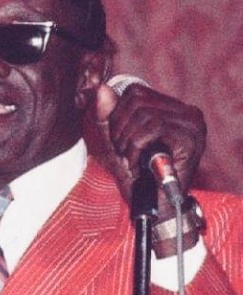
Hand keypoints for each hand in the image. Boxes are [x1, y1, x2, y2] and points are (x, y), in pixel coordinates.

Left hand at [92, 81, 206, 209]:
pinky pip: (154, 128)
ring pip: (145, 114)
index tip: (116, 138)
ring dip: (126, 139)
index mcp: (173, 109)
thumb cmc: (135, 173)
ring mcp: (193, 125)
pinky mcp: (191, 138)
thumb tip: (101, 88)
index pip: (136, 91)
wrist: (152, 206)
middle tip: (120, 151)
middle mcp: (187, 112)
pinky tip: (136, 162)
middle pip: (138, 100)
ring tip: (128, 158)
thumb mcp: (114, 140)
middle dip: (119, 127)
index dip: (116, 113)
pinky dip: (136, 146)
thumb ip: (106, 115)